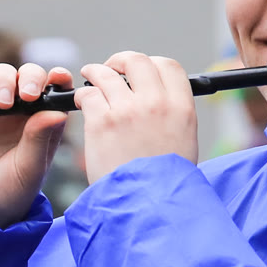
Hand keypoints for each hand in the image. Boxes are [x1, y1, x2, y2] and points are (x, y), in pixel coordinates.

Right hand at [0, 62, 75, 226]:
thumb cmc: (6, 195)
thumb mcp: (28, 170)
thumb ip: (39, 140)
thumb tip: (58, 112)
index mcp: (42, 125)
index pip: (55, 90)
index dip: (59, 78)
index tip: (58, 77)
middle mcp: (18, 114)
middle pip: (27, 76)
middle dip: (29, 77)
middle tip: (27, 95)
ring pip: (0, 75)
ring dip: (3, 81)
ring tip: (2, 105)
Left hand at [77, 52, 197, 184]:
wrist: (147, 205)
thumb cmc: (164, 182)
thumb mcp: (184, 143)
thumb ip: (173, 115)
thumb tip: (161, 99)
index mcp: (181, 107)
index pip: (168, 66)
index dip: (151, 64)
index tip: (139, 73)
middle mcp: (156, 103)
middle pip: (137, 61)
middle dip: (121, 61)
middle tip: (111, 69)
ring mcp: (127, 110)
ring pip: (106, 73)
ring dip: (95, 73)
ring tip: (89, 79)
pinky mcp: (101, 121)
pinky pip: (87, 94)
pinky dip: (82, 96)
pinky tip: (82, 103)